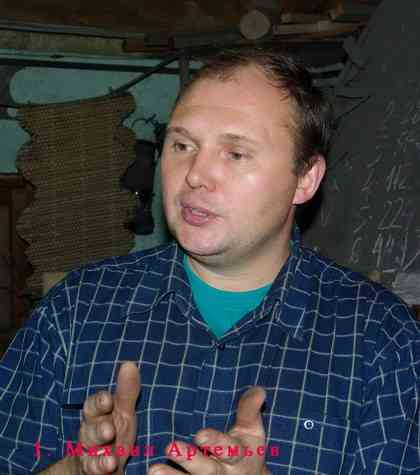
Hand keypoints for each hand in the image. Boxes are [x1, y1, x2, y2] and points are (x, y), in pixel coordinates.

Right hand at [75, 361, 140, 473]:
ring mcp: (90, 454)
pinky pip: (94, 470)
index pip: (93, 406)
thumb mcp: (123, 410)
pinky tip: (110, 468)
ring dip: (99, 456)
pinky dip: (101, 470)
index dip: (99, 402)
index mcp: (98, 415)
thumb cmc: (115, 429)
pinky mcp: (94, 470)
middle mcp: (90, 434)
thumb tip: (130, 363)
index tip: (108, 400)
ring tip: (111, 459)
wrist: (103, 461)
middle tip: (109, 430)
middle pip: (89, 431)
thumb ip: (126, 391)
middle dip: (99, 430)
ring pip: (90, 455)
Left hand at [148, 386, 270, 474]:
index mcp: (239, 456)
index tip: (200, 435)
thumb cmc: (246, 449)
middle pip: (208, 470)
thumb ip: (249, 409)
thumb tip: (259, 389)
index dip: (215, 442)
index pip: (228, 448)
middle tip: (171, 447)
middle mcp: (224, 474)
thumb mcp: (251, 430)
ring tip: (154, 470)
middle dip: (190, 460)